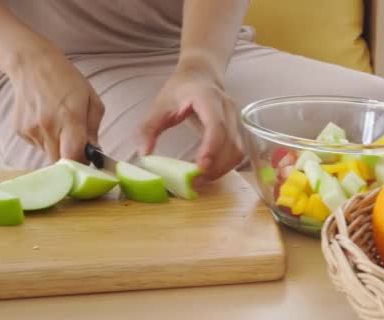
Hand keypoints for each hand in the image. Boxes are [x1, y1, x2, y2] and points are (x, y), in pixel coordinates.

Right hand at [8, 46, 103, 162]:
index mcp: (70, 118)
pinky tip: (48, 122)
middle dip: (71, 157)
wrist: (33, 64)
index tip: (88, 158)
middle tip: (77, 145)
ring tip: (61, 127)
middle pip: (60, 161)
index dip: (83, 163)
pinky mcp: (21, 131)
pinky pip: (38, 146)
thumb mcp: (92, 100)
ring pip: (49, 154)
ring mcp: (31, 130)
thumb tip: (94, 151)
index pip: (74, 156)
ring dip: (59, 148)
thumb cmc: (68, 80)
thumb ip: (94, 129)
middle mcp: (48, 127)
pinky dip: (46, 140)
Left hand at [139, 66, 242, 180]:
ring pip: (237, 151)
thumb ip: (149, 127)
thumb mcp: (160, 104)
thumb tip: (144, 154)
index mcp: (208, 98)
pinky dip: (225, 166)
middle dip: (215, 166)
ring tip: (200, 180)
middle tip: (195, 182)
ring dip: (221, 169)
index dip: (211, 147)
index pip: (217, 125)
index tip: (200, 167)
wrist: (201, 75)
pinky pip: (237, 152)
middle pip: (230, 143)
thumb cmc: (180, 89)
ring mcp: (237, 119)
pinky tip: (209, 172)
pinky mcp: (239, 129)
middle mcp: (228, 108)